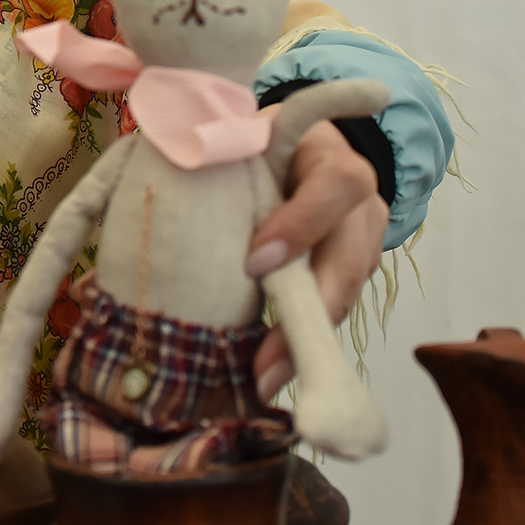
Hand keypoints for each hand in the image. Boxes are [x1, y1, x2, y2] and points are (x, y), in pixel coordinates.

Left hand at [245, 119, 387, 399]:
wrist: (300, 151)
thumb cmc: (259, 150)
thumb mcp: (244, 146)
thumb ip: (217, 164)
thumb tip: (159, 206)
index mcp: (329, 155)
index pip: (336, 184)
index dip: (302, 224)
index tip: (255, 263)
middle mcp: (360, 200)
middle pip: (351, 255)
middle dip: (309, 310)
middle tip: (265, 359)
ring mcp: (364, 238)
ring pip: (348, 290)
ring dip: (307, 338)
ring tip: (266, 378)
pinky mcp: (357, 269)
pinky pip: (337, 306)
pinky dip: (306, 338)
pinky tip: (274, 369)